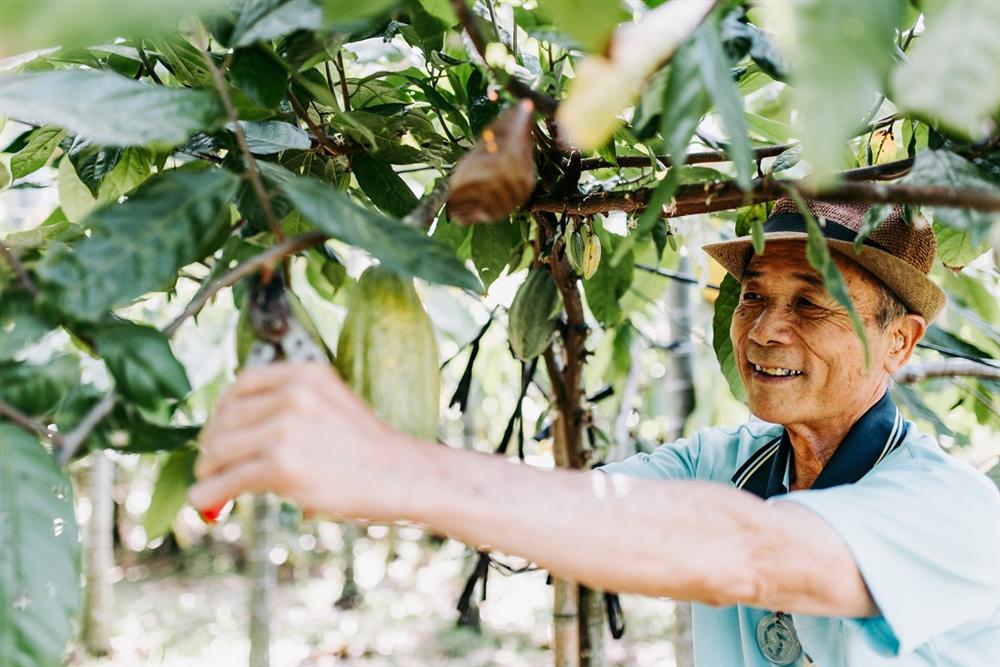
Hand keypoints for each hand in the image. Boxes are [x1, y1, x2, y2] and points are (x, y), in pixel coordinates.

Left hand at [189, 362, 413, 520]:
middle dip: (212, 444)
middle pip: (226, 417)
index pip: (242, 384)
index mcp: (305, 374)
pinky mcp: (281, 465)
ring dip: (207, 470)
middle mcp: (292, 394)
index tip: (218, 432)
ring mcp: (285, 429)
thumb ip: (290, 406)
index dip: (222, 411)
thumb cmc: (368, 448)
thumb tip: (235, 430)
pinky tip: (205, 500)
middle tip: (209, 466)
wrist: (400, 475)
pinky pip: (228, 479)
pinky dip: (208, 492)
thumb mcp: (331, 404)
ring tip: (207, 485)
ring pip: (220, 448)